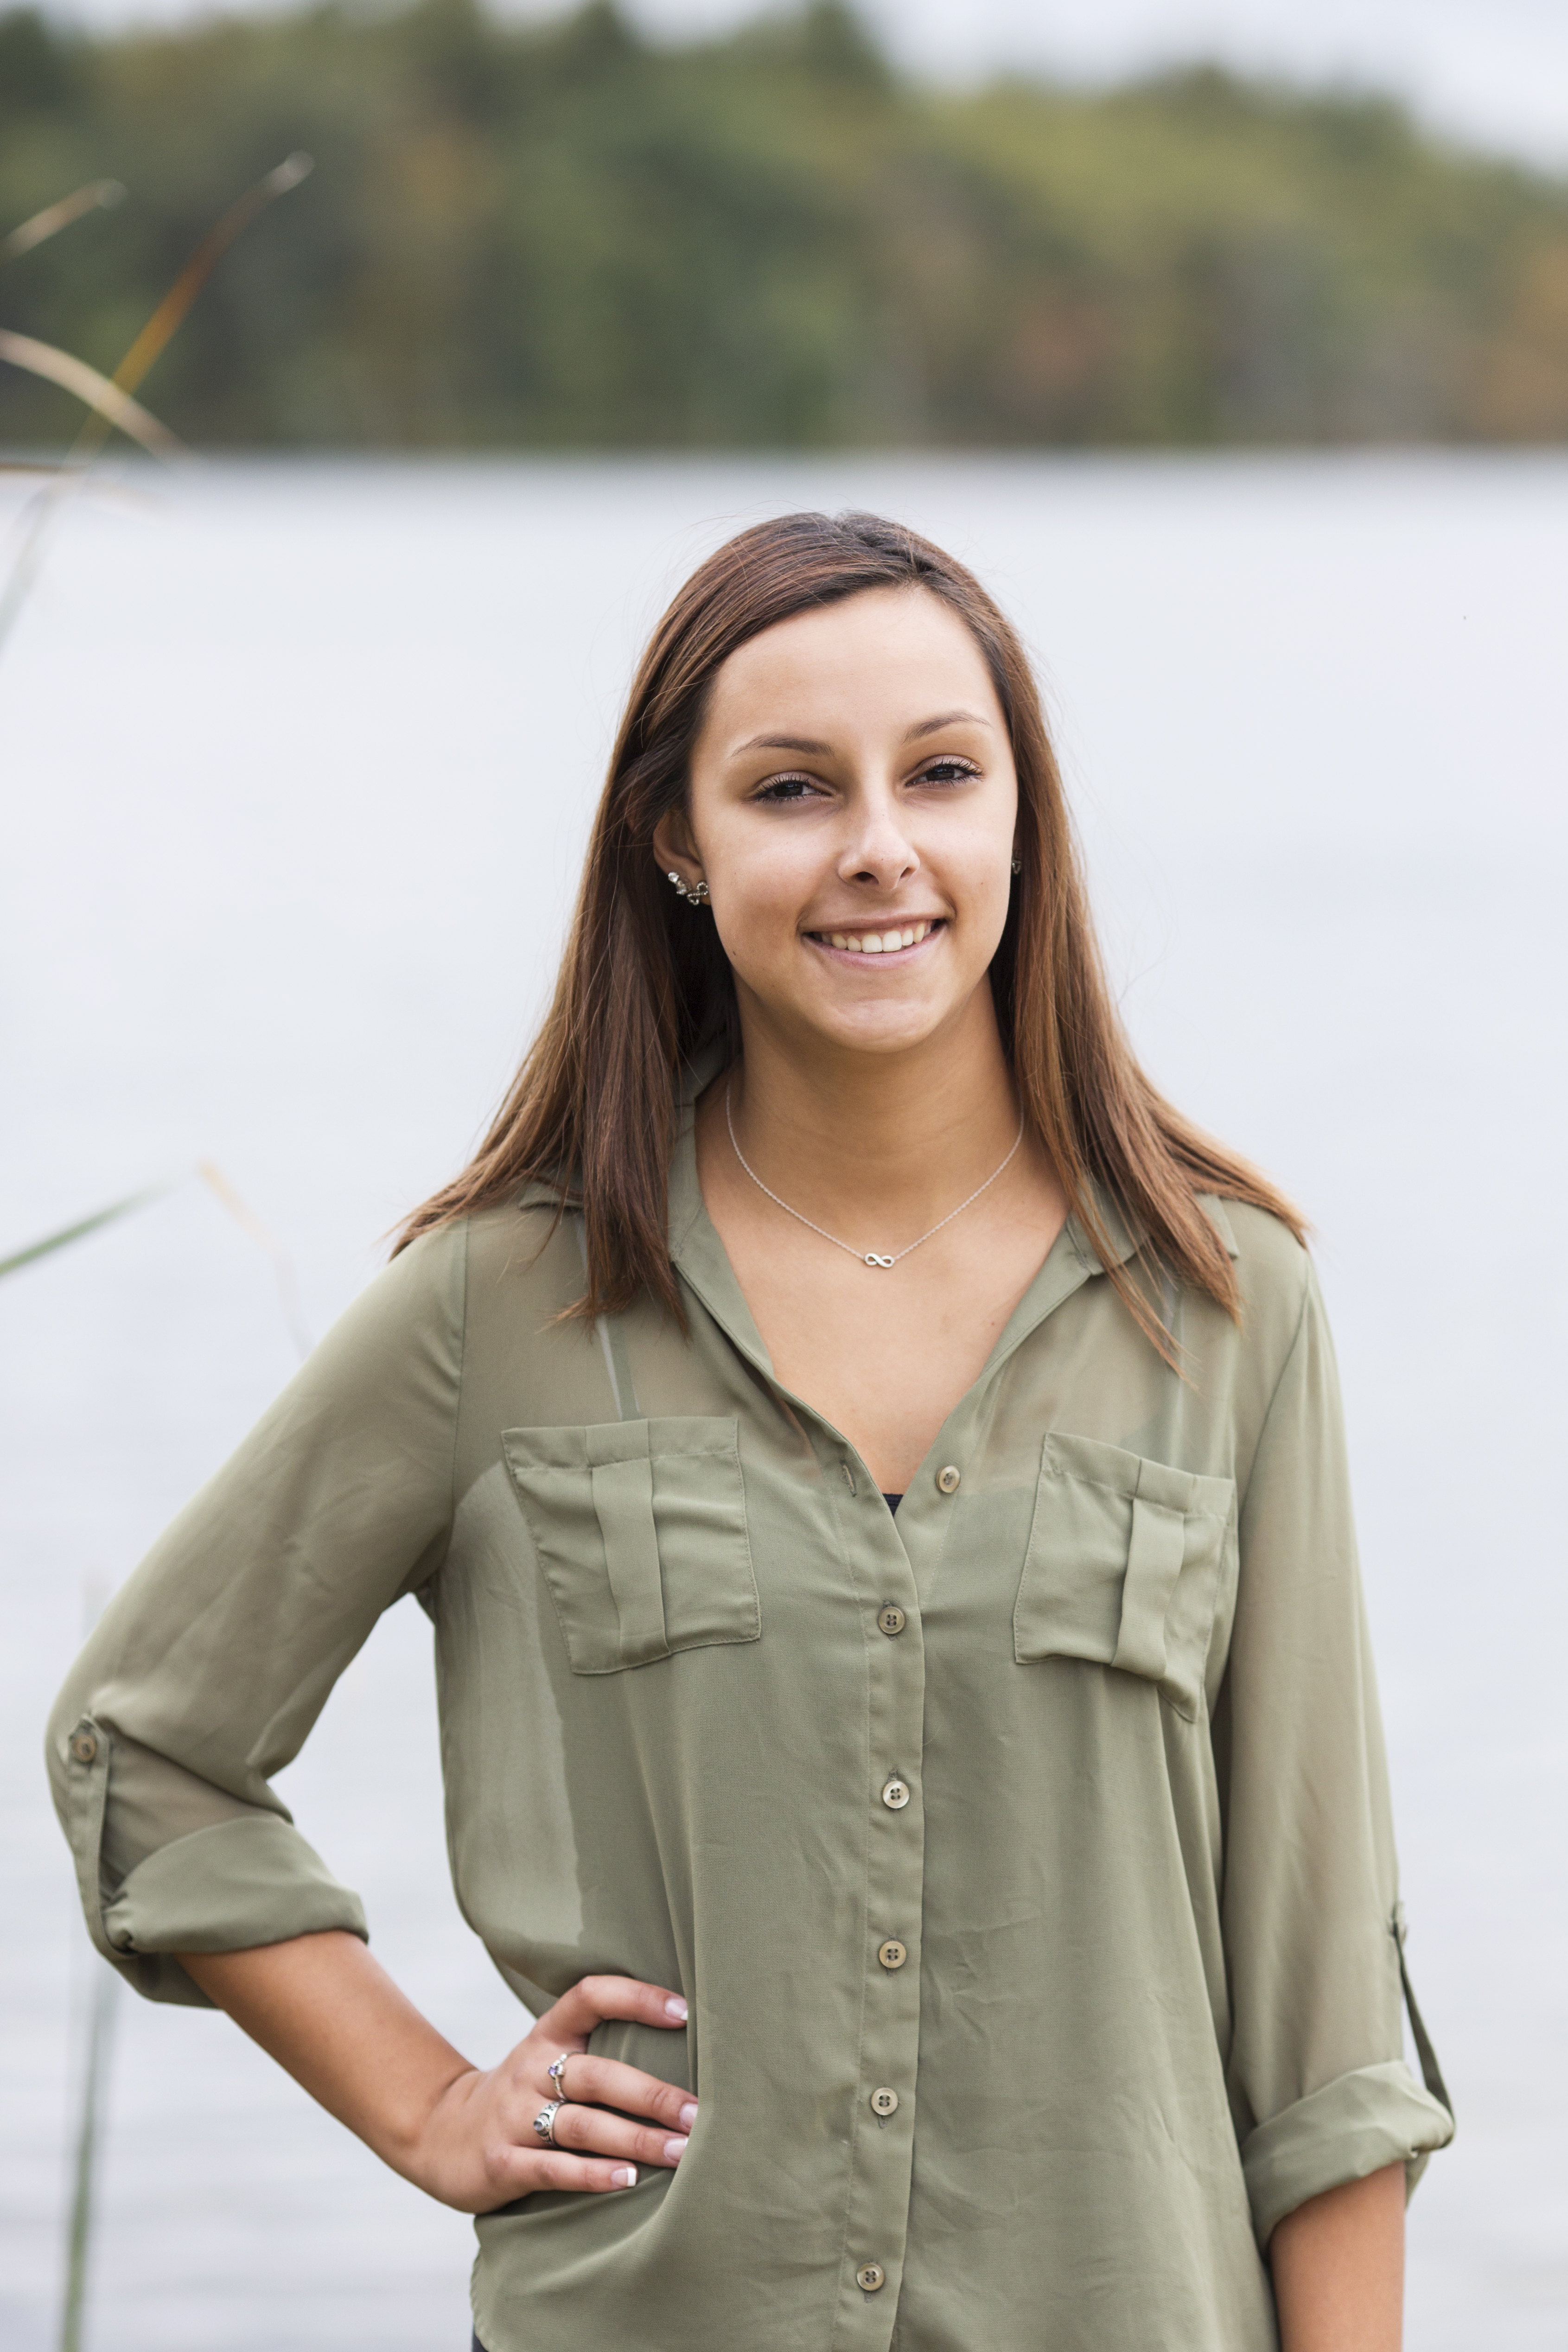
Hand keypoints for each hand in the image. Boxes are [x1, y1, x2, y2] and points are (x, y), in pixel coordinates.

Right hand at [408, 1973, 695, 2211]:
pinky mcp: (502, 2162)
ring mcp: (514, 2116)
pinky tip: (628, 2179)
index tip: (685, 2011)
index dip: (635, 1997)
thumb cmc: (523, 2095)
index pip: (589, 1997)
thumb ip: (601, 2052)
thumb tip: (686, 2048)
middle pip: (597, 2074)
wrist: (441, 2134)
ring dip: (636, 2139)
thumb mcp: (550, 2058)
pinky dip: (592, 2174)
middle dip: (653, 2095)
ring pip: (582, 2124)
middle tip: (698, 2111)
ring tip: (682, 2151)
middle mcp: (531, 2069)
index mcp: (547, 2034)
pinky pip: (553, 2167)